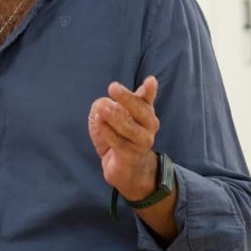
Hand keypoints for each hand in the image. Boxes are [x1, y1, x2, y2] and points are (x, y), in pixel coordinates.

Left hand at [88, 76, 159, 199]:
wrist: (127, 170)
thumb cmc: (120, 136)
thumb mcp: (114, 117)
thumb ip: (109, 105)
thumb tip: (103, 104)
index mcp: (145, 112)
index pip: (147, 99)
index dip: (149, 90)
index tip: (150, 80)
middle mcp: (148, 126)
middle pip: (140, 110)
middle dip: (126, 98)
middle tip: (113, 87)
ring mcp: (142, 142)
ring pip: (129, 127)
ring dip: (115, 116)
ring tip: (102, 108)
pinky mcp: (131, 156)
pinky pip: (119, 143)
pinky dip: (108, 132)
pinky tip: (99, 123)